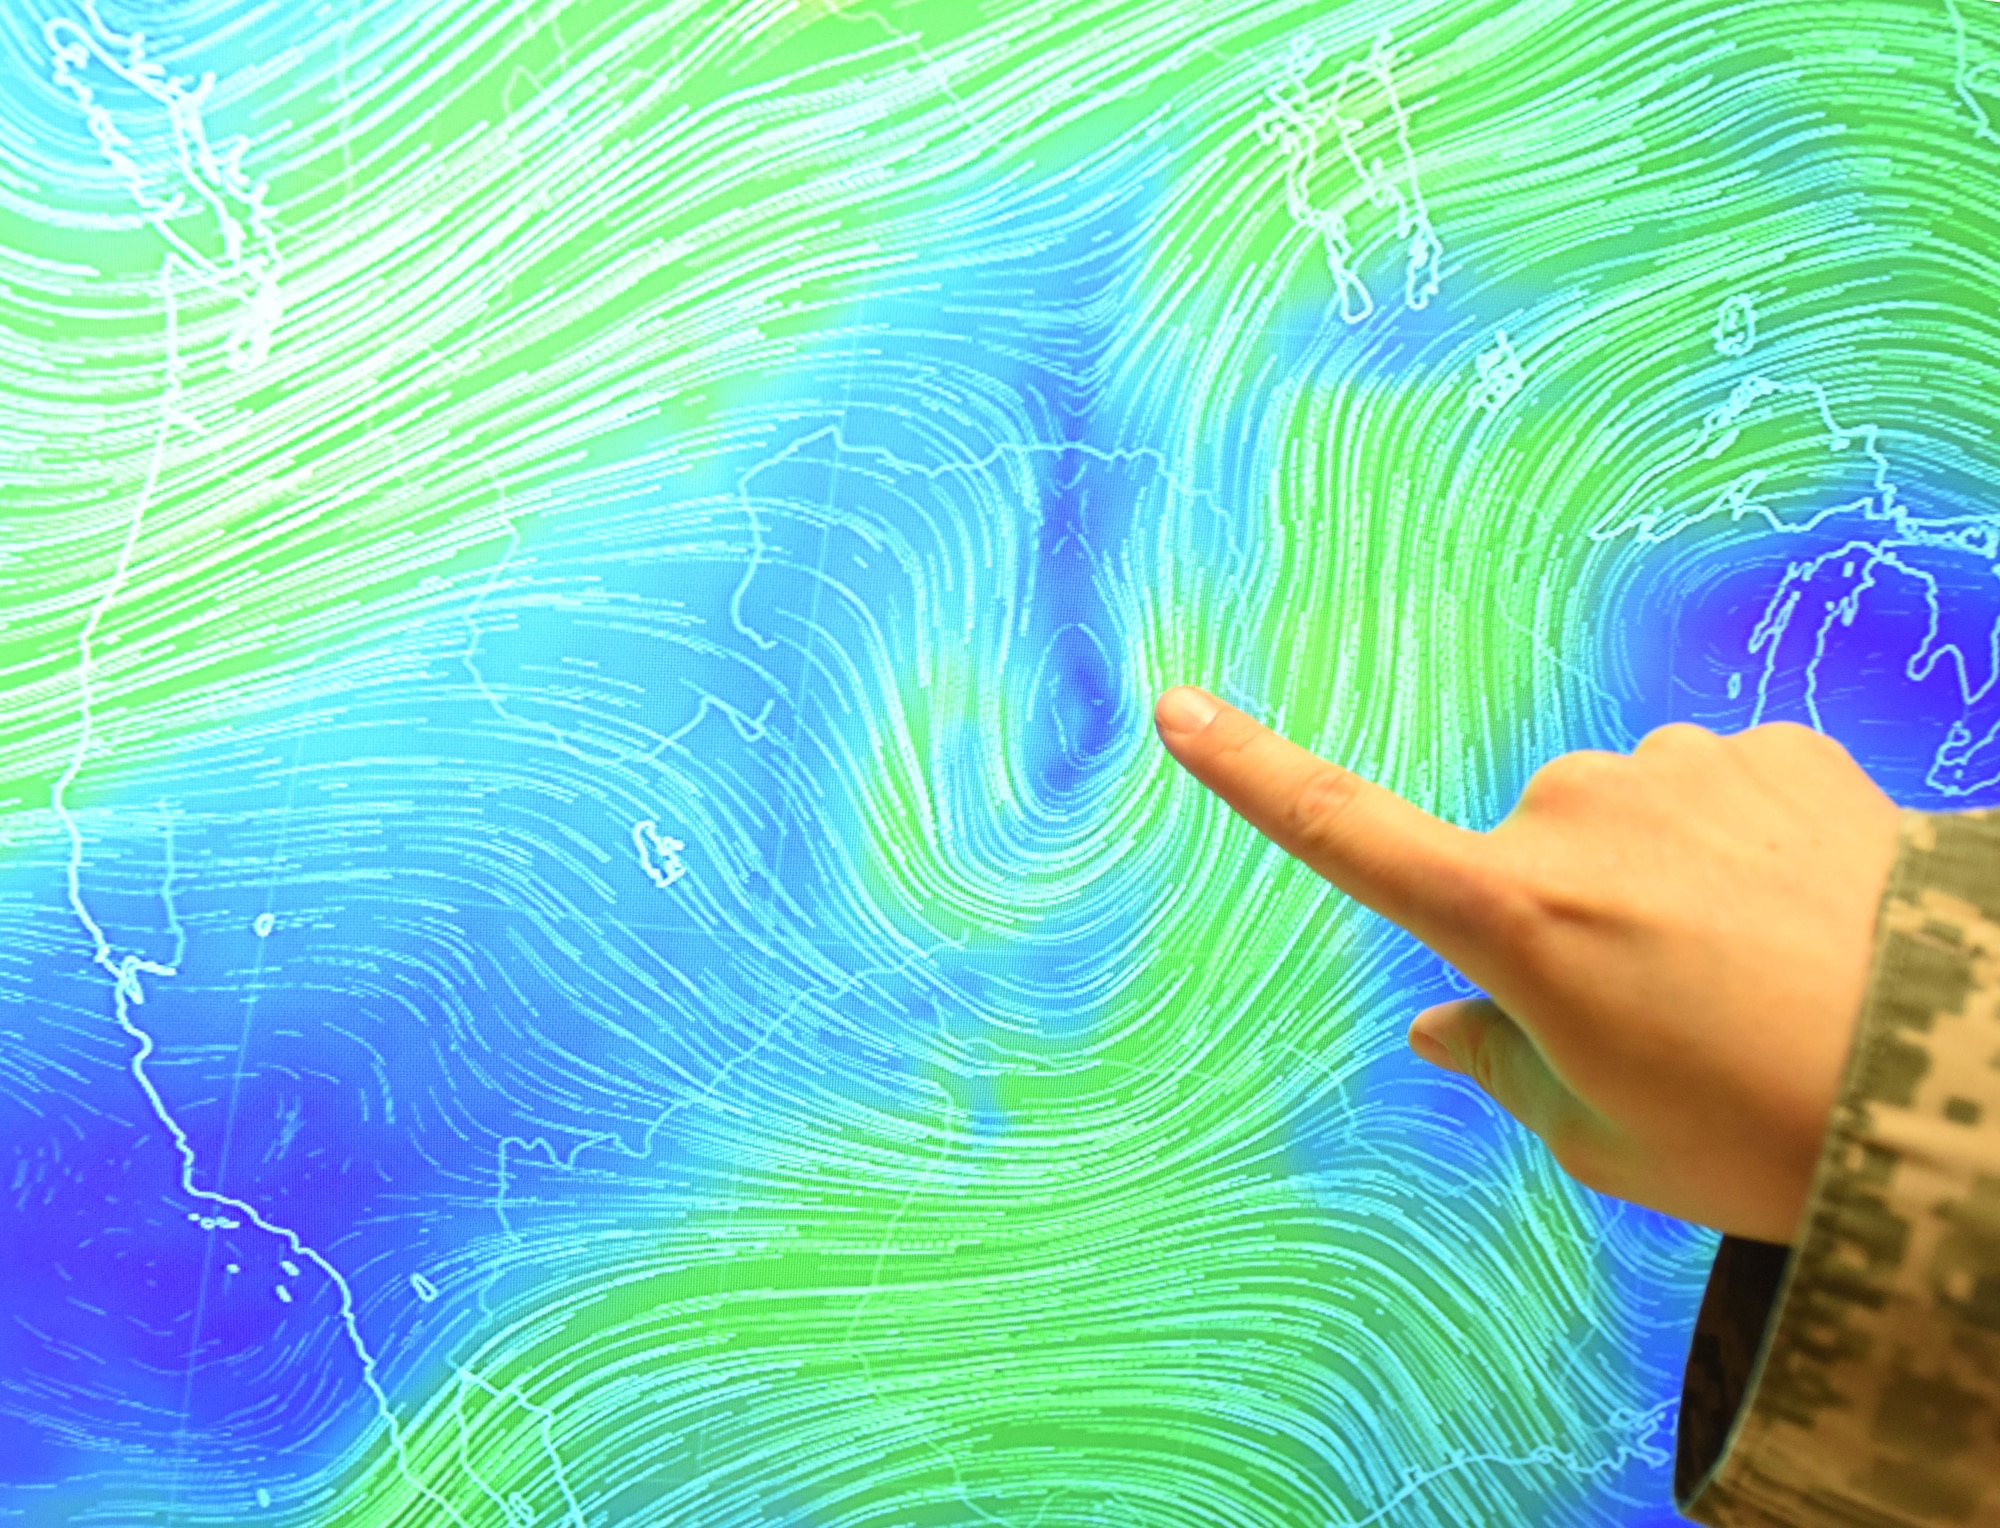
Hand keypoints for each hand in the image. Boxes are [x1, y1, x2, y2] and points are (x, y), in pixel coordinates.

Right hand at [1153, 687, 1902, 1242]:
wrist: (1967, 1074)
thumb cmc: (1765, 1133)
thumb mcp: (1607, 1141)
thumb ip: (1504, 1065)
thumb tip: (1444, 1025)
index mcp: (1509, 912)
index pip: (1341, 829)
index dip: (1250, 771)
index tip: (1176, 707)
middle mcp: (1575, 812)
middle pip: (1522, 860)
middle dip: (1564, 921)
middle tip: (1667, 1021)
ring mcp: (1679, 767)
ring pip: (1623, 821)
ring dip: (1660, 883)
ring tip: (1759, 981)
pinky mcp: (1774, 748)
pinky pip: (1714, 792)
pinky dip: (1738, 850)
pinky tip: (1808, 923)